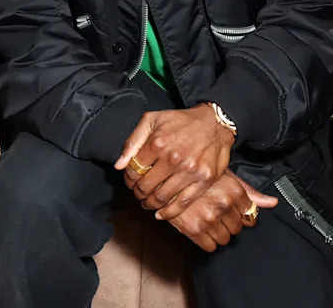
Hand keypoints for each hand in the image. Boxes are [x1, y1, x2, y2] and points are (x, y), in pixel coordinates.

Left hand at [115, 104, 234, 220]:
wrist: (214, 123)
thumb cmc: (181, 121)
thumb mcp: (152, 120)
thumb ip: (132, 141)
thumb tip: (118, 165)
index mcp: (157, 143)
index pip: (134, 170)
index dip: (128, 179)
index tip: (130, 181)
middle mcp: (173, 158)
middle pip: (146, 186)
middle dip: (138, 193)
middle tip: (138, 194)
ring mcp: (189, 171)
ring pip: (162, 197)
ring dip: (150, 204)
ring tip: (148, 202)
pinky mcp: (204, 181)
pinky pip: (183, 203)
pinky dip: (169, 213)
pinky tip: (161, 214)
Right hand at [160, 170, 277, 251]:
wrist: (161, 176)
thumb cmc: (193, 173)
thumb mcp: (223, 175)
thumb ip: (249, 191)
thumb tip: (273, 202)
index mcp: (233, 189)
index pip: (250, 215)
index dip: (240, 214)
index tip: (230, 211)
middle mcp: (223, 204)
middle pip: (238, 228)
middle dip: (229, 223)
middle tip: (215, 213)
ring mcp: (209, 218)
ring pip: (225, 239)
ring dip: (218, 232)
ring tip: (206, 220)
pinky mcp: (194, 230)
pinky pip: (210, 247)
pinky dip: (206, 241)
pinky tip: (199, 228)